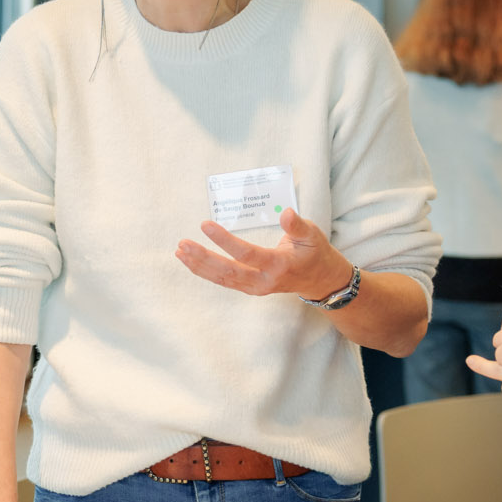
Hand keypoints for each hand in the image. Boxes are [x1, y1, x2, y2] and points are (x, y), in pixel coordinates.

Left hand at [175, 208, 352, 300]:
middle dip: (203, 258)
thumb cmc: (315, 253)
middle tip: (183, 244)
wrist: (321, 281)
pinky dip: (206, 272)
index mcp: (279, 265)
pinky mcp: (250, 289)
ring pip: (222, 279)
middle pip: (228, 271)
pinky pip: (224, 281)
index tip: (205, 225)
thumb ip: (297, 225)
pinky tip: (191, 261)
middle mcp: (264, 280)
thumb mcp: (312, 235)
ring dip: (199, 266)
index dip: (224, 240)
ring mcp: (256, 288)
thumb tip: (286, 213)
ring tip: (180, 251)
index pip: (246, 253)